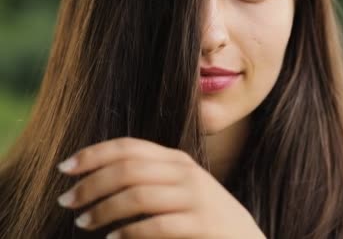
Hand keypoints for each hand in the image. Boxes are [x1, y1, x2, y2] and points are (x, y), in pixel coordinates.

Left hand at [56, 137, 264, 238]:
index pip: (130, 147)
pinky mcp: (201, 224)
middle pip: (128, 169)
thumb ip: (150, 176)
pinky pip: (156, 225)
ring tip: (83, 223)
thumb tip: (98, 176)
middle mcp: (186, 173)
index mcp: (177, 160)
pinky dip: (128, 232)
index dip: (94, 154)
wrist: (243, 238)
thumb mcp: (180, 188)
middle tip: (67, 202)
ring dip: (103, 210)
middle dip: (91, 184)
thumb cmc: (202, 215)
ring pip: (137, 195)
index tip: (64, 167)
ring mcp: (196, 198)